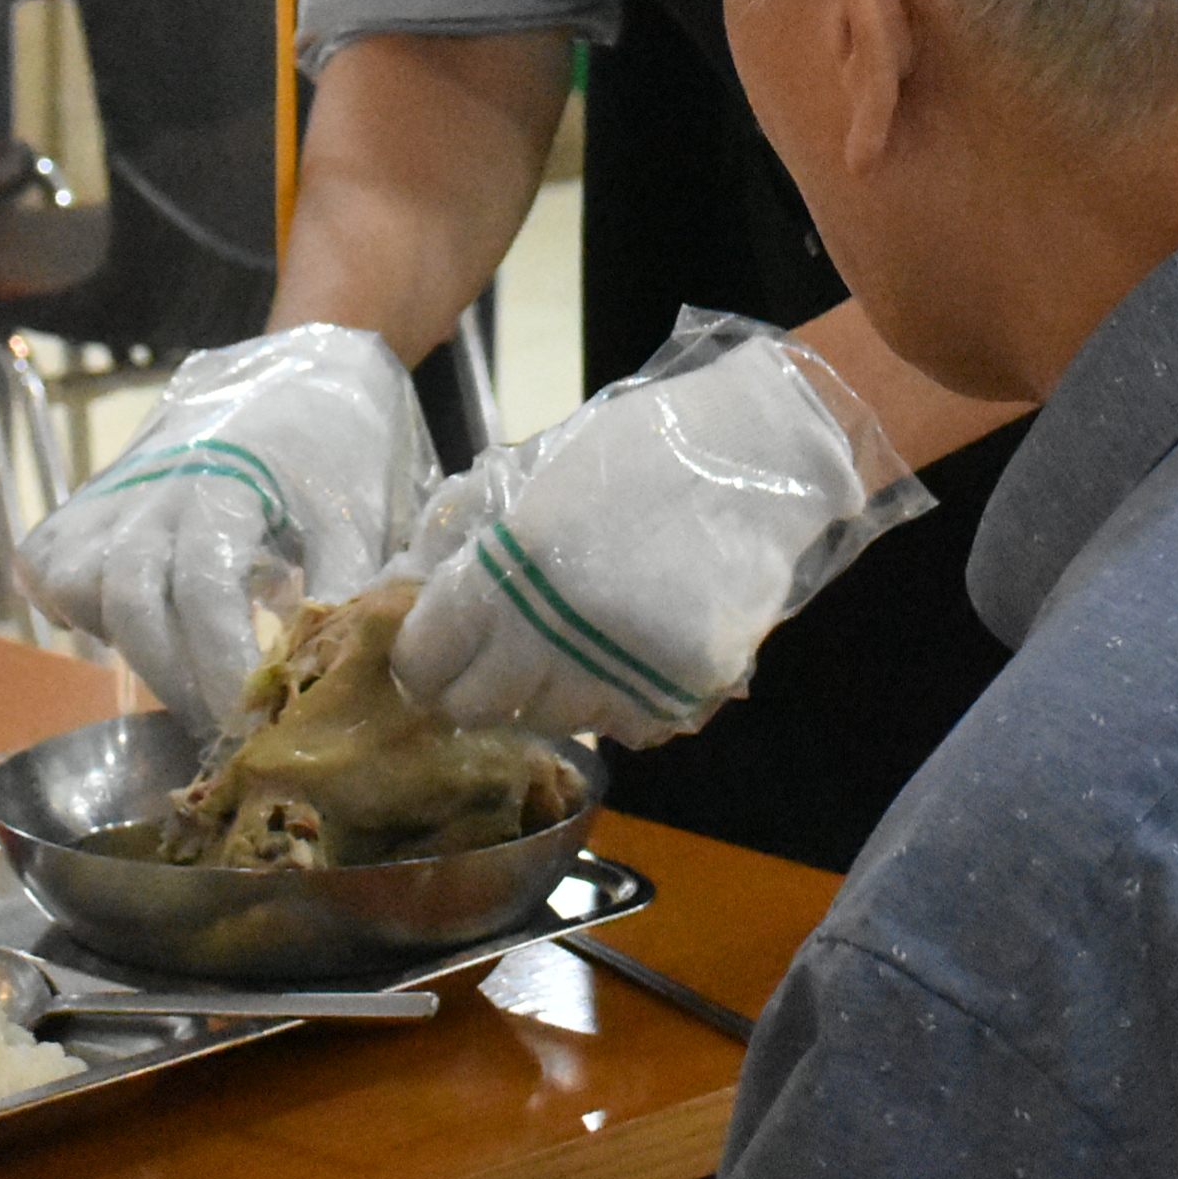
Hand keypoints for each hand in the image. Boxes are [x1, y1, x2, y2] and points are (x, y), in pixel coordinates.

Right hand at [13, 325, 426, 740]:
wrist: (295, 372)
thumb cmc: (334, 450)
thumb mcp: (358, 512)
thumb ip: (346, 585)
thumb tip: (330, 669)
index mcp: (227, 483)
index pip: (204, 587)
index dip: (221, 662)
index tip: (252, 721)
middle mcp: (155, 485)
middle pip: (130, 598)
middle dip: (172, 678)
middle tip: (221, 724)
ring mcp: (114, 490)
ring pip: (78, 582)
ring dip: (124, 644)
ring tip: (184, 676)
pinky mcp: (88, 500)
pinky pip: (51, 567)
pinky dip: (75, 608)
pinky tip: (129, 628)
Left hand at [391, 323, 920, 745]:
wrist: (761, 455)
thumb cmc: (643, 449)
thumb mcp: (541, 470)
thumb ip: (477, 529)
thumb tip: (416, 582)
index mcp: (509, 564)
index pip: (429, 657)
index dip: (423, 662)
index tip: (433, 660)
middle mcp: (555, 629)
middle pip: (480, 708)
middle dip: (481, 688)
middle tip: (503, 662)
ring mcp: (620, 668)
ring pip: (556, 723)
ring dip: (558, 694)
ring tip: (583, 646)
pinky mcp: (680, 691)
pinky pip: (628, 729)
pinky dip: (624, 705)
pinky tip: (634, 658)